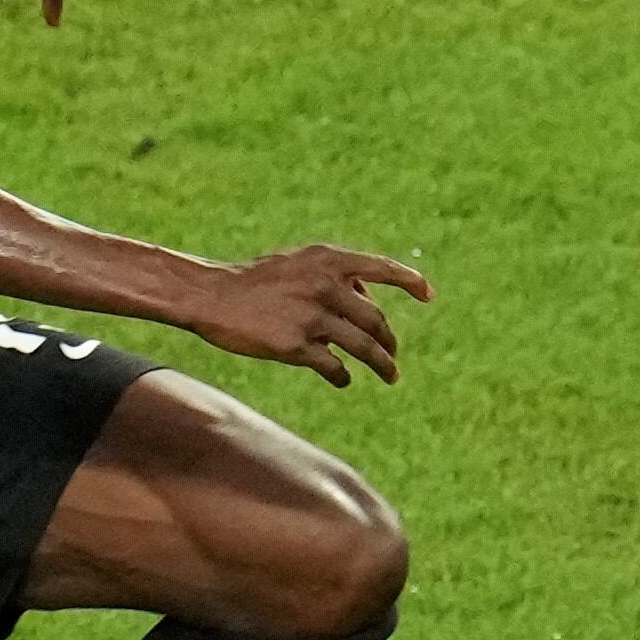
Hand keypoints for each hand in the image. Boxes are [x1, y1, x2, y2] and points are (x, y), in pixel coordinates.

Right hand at [184, 244, 436, 385]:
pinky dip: (344, 376)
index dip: (410, 281)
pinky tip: (344, 379)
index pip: (382, 268)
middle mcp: (326, 286)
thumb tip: (366, 300)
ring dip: (382, 364)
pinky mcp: (296, 347)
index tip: (428, 295)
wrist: (211, 295)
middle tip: (394, 356)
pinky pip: (334, 367)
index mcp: (328, 260)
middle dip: (389, 341)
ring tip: (391, 376)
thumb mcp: (298, 263)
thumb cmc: (254, 281)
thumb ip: (334, 276)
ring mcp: (312, 317)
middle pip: (376, 320)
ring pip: (364, 347)